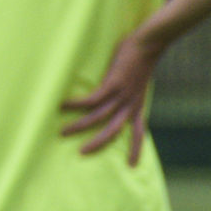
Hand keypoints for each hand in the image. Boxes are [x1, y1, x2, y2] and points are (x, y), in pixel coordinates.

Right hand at [62, 33, 160, 165]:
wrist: (148, 43)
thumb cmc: (141, 57)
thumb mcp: (139, 81)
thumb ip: (129, 90)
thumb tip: (116, 92)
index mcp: (138, 105)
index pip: (139, 132)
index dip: (136, 149)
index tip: (132, 166)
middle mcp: (130, 104)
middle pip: (114, 131)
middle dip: (98, 144)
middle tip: (82, 153)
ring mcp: (121, 95)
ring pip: (98, 117)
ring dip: (79, 126)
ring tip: (63, 132)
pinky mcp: (112, 84)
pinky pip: (91, 100)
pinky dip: (76, 104)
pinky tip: (62, 105)